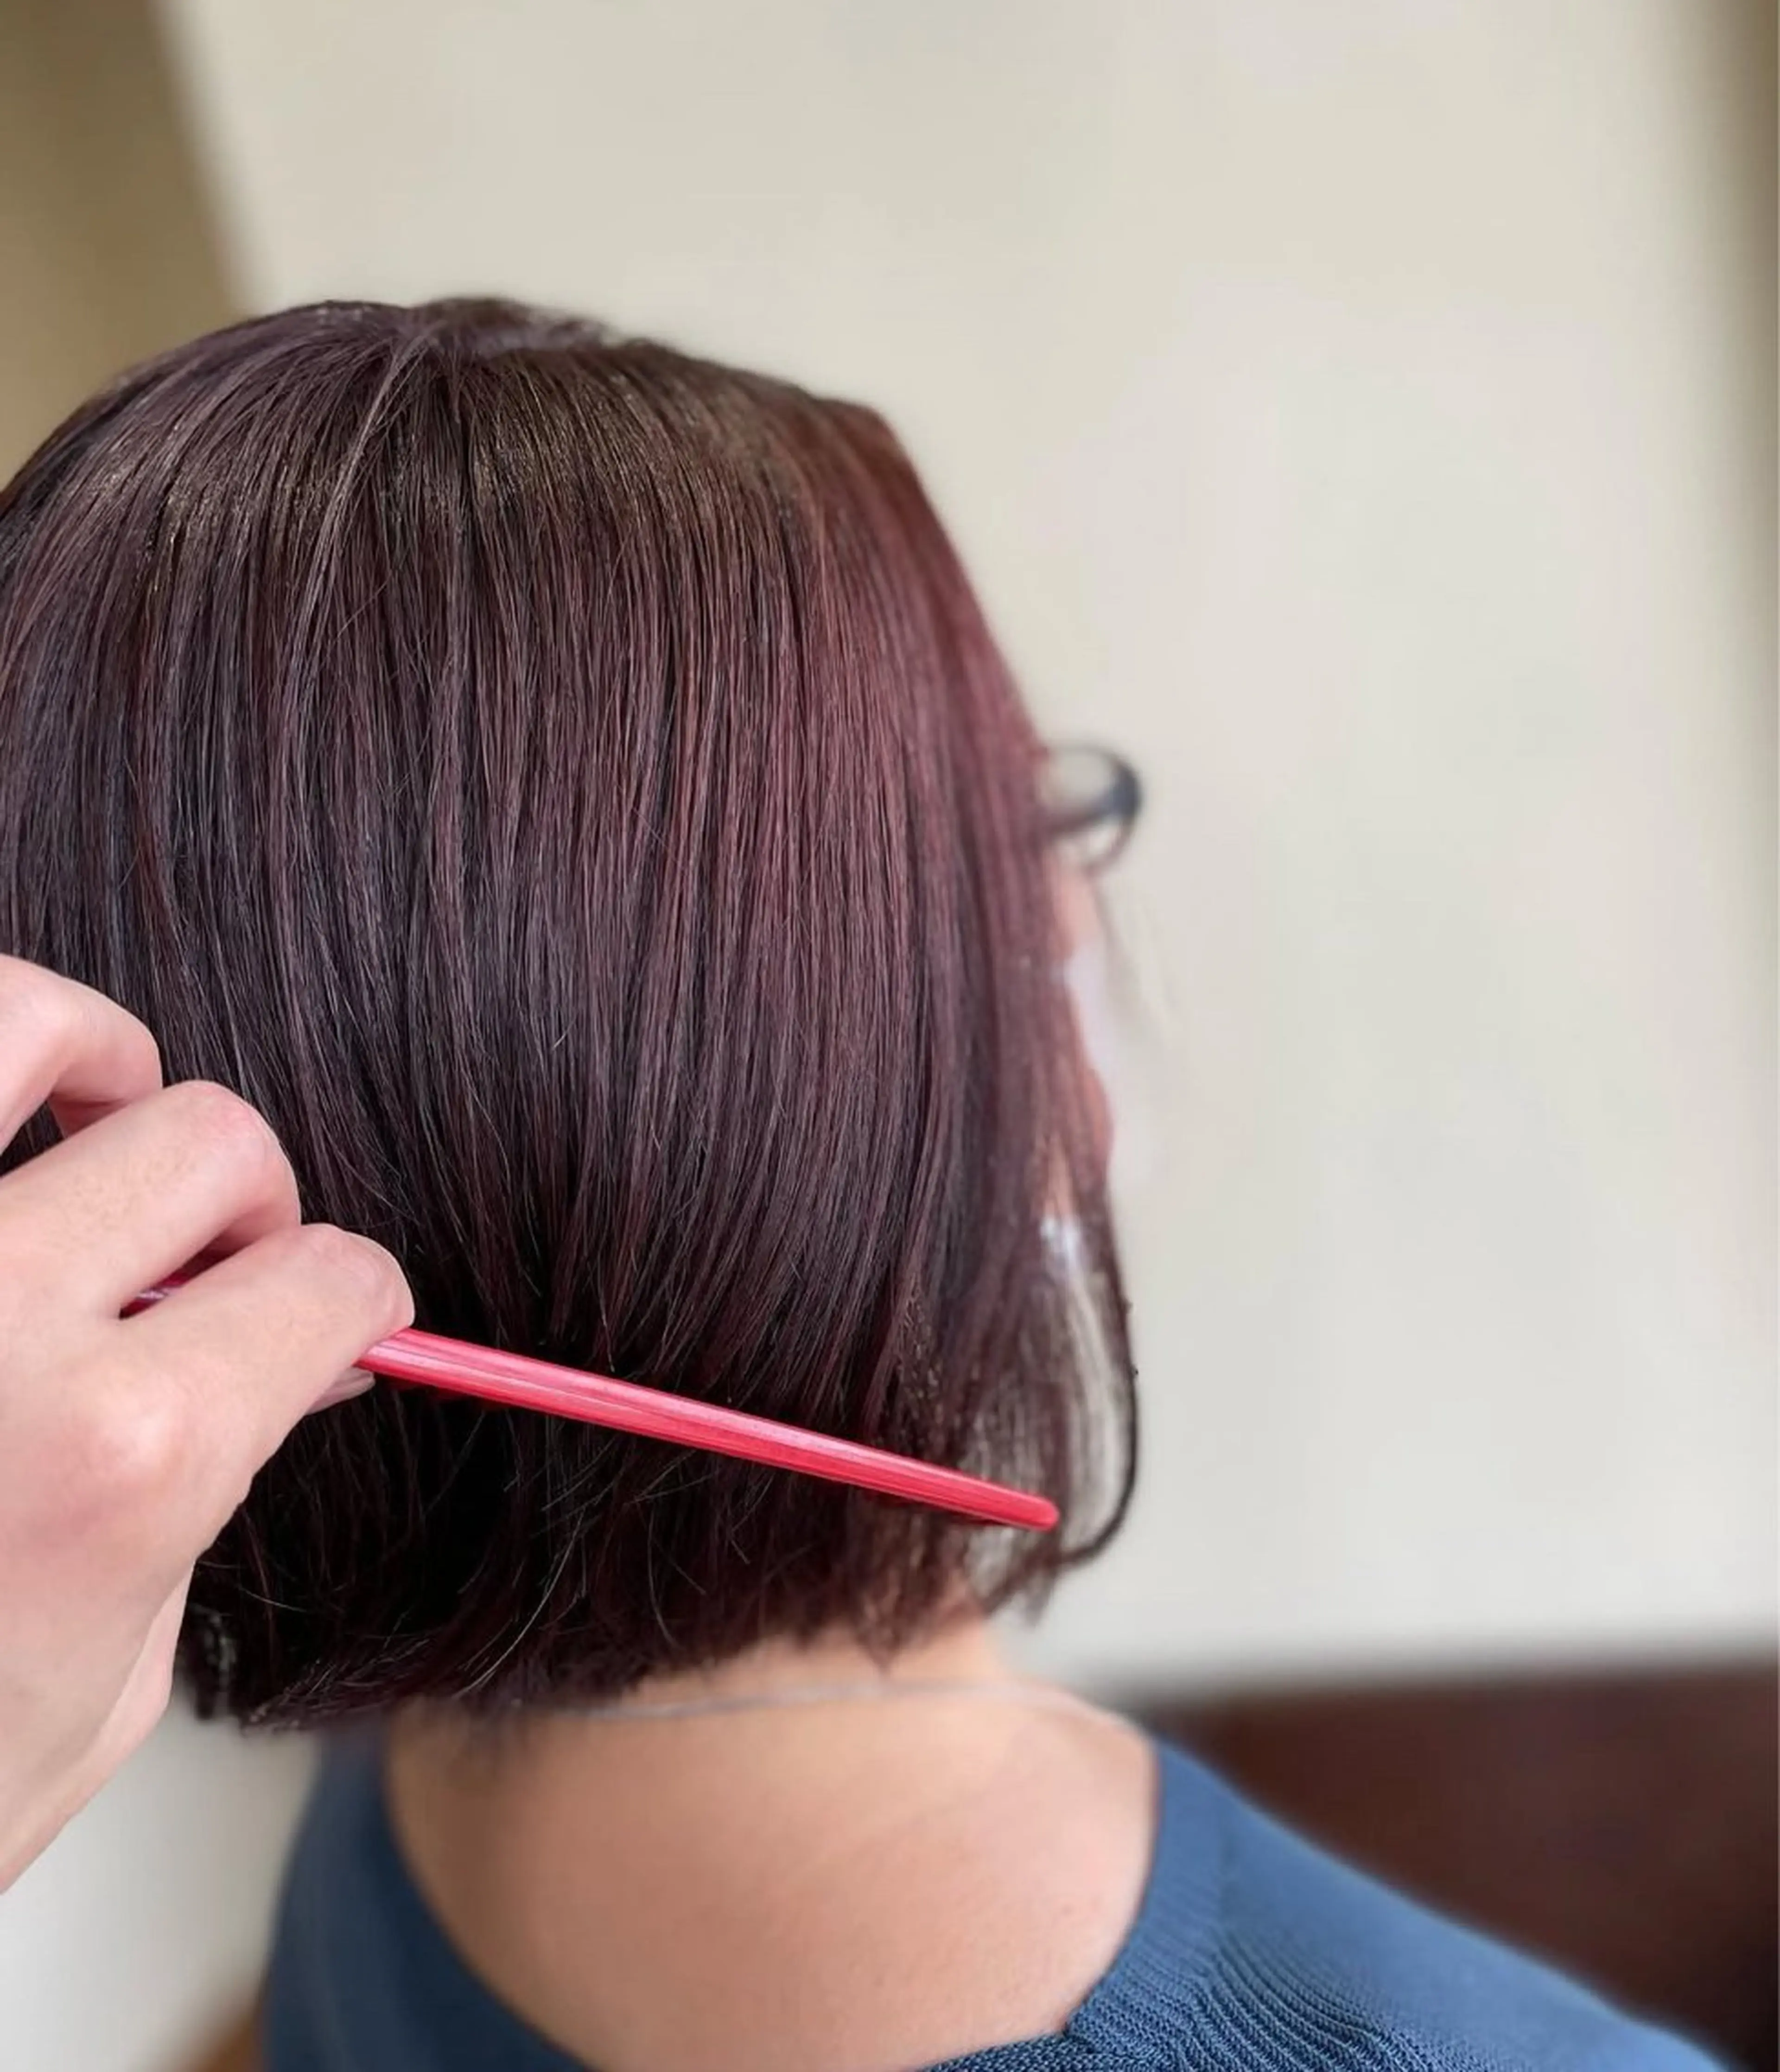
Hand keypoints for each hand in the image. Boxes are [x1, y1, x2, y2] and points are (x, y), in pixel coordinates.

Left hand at [0, 956, 410, 1887]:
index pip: (324, 1279)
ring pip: (14, 1018)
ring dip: (84, 1051)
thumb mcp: (106, 1680)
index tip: (341, 1304)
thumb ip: (203, 1487)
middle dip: (248, 1194)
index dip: (359, 1294)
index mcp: (109, 1456)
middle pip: (207, 1134)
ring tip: (83, 1116)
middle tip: (215, 1257)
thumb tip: (290, 1358)